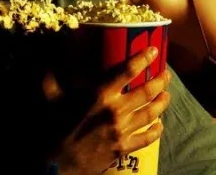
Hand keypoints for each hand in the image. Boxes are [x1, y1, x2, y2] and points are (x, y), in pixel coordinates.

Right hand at [50, 47, 171, 174]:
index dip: (143, 59)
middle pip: (147, 91)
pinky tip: (161, 125)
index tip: (154, 51)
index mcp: (99, 94)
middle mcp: (115, 110)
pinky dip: (156, 131)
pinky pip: (146, 138)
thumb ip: (52, 77)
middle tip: (166, 74)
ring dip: (162, 102)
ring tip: (167, 94)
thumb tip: (48, 60)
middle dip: (160, 81)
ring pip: (151, 113)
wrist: (55, 164)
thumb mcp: (50, 98)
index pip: (128, 71)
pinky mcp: (123, 148)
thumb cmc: (52, 129)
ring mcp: (122, 130)